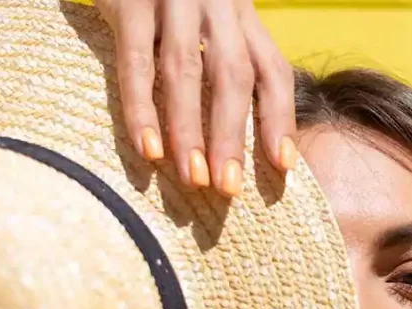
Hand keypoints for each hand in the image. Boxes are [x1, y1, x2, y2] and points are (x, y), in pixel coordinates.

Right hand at [93, 0, 296, 194]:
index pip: (271, 69)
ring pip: (185, 73)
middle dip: (231, 136)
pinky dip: (142, 108)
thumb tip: (247, 135)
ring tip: (193, 178)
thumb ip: (227, 56)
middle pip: (232, 76)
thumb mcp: (212, 13)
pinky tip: (149, 147)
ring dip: (189, 131)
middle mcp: (215, 4)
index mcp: (242, 13)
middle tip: (228, 187)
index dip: (281, 118)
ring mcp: (171, 0)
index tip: (283, 164)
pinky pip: (135, 63)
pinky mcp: (128, 1)